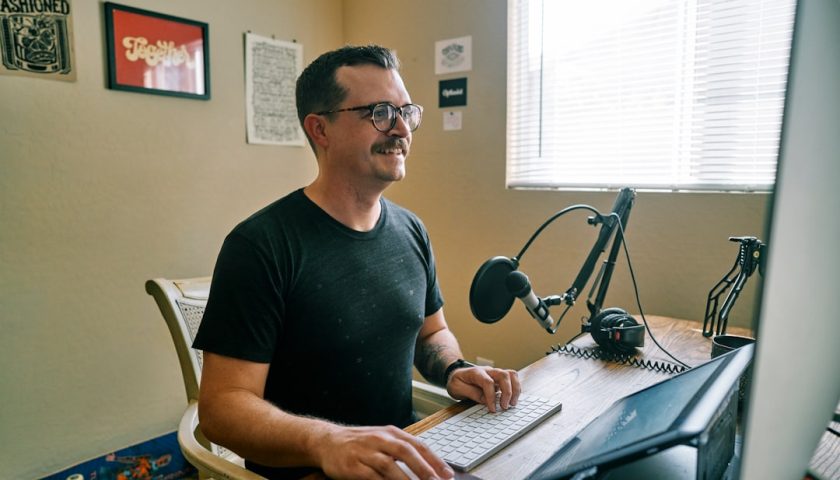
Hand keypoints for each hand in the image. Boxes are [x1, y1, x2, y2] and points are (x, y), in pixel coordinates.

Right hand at [315, 424, 453, 479]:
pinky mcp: (352, 465)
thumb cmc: (360, 443)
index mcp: (391, 433)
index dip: (434, 460)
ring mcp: (365, 452)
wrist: (327, 441)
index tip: (448, 475)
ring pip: (389, 465)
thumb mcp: (383, 440)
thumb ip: (403, 451)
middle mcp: (380, 439)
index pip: (418, 445)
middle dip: (423, 468)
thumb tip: (429, 467)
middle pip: (406, 452)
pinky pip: (370, 477)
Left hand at [446, 366, 520, 412]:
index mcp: (475, 372)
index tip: (492, 409)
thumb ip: (471, 393)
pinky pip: (512, 379)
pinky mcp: (499, 379)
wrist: (457, 375)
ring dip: (515, 389)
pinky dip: (516, 389)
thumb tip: (486, 400)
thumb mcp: (457, 388)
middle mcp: (488, 371)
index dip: (491, 397)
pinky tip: (512, 400)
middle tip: (504, 407)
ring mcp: (495, 374)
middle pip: (503, 375)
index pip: (487, 382)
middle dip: (507, 392)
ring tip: (512, 404)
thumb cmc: (457, 382)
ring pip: (511, 375)